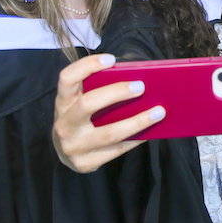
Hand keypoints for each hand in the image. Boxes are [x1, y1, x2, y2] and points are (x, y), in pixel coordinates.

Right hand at [52, 53, 163, 173]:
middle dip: (116, 93)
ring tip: (159, 112)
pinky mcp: (84, 163)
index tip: (111, 59)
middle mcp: (64, 124)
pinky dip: (135, 140)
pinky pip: (116, 150)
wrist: (64, 152)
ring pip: (109, 133)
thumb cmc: (81, 118)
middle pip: (88, 103)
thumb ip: (97, 89)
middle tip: (141, 86)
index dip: (87, 66)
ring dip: (137, 122)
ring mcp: (72, 146)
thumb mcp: (80, 102)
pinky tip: (151, 132)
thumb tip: (136, 78)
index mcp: (63, 102)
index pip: (67, 78)